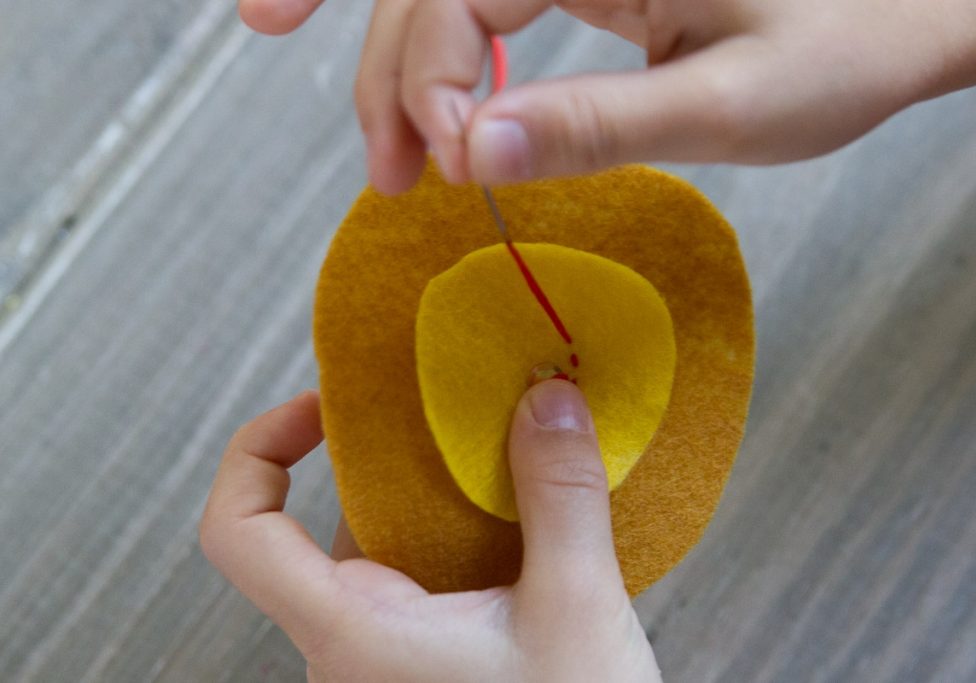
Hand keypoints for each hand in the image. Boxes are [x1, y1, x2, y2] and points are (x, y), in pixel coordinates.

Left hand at [200, 382, 661, 681]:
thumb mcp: (576, 609)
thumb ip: (560, 497)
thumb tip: (549, 403)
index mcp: (354, 635)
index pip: (239, 533)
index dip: (258, 450)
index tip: (319, 409)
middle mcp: (352, 649)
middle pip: (324, 526)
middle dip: (384, 461)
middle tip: (441, 413)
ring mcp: (387, 662)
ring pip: (381, 553)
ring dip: (432, 498)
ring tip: (496, 455)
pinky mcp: (425, 666)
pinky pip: (419, 583)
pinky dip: (456, 536)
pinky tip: (515, 515)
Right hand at [238, 0, 975, 192]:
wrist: (908, 16)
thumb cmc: (844, 46)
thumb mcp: (723, 102)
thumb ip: (597, 126)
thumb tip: (472, 156)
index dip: (433, 79)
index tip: (449, 168)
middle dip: (396, 77)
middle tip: (388, 175)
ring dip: (406, 72)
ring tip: (397, 157)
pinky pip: (488, 5)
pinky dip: (444, 56)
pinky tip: (434, 101)